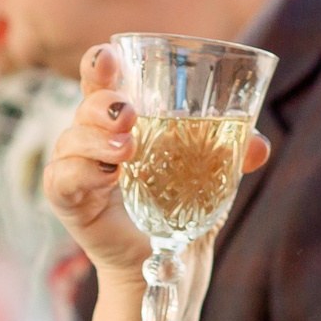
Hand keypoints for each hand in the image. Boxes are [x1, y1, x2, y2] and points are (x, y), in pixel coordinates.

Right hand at [43, 44, 272, 281]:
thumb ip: (234, 153)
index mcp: (122, 121)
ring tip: (127, 149)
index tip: (110, 57)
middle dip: (103, 102)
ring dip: (95, 138)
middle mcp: (94, 138)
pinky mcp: (70, 202)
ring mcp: (78, 168)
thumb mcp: (213, 174)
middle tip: (129, 113)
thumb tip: (259, 145)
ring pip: (69, 139)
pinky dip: (80, 172)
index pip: (103, 81)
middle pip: (85, 104)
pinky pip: (60, 179)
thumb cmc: (185, 207)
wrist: (173, 262)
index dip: (100, 64)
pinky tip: (106, 175)